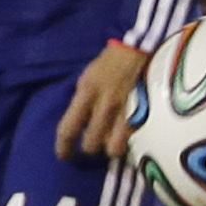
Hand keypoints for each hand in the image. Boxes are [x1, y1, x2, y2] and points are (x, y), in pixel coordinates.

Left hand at [55, 41, 148, 161]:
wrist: (137, 50)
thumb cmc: (108, 63)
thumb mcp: (86, 78)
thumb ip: (81, 100)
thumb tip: (76, 121)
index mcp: (86, 94)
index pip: (68, 128)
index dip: (63, 147)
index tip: (63, 155)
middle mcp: (104, 105)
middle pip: (92, 143)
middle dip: (89, 148)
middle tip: (90, 147)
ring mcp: (125, 111)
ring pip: (114, 148)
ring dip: (110, 149)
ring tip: (110, 145)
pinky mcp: (142, 113)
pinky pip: (133, 138)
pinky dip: (128, 142)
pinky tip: (126, 138)